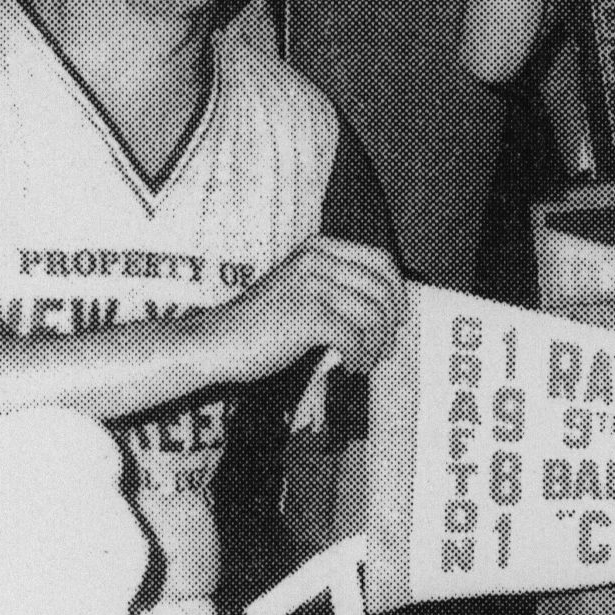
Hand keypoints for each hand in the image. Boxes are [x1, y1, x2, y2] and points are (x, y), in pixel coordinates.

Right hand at [205, 238, 405, 385]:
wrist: (216, 342)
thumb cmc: (259, 324)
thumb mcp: (300, 288)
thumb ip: (337, 288)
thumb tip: (389, 308)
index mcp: (318, 249)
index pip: (380, 260)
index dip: (397, 289)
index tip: (397, 315)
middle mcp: (318, 260)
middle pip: (383, 290)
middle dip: (389, 325)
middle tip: (380, 349)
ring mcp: (314, 286)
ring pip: (375, 316)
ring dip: (376, 345)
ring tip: (362, 361)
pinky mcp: (311, 316)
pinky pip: (357, 339)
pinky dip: (359, 357)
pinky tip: (348, 366)